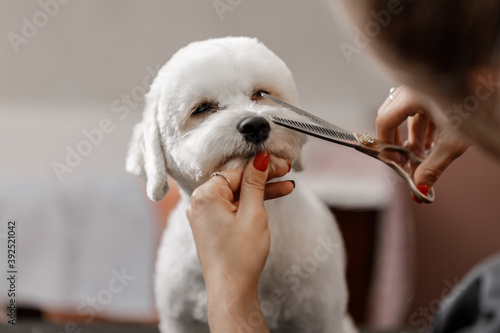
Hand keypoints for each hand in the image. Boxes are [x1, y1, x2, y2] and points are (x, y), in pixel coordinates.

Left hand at [186, 152, 292, 331]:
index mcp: (205, 196)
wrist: (231, 289)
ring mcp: (203, 214)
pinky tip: (269, 199)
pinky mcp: (210, 225)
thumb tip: (258, 158)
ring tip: (286, 187)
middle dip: (262, 177)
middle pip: (235, 181)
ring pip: (235, 194)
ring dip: (259, 190)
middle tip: (286, 171)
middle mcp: (198, 202)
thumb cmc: (241, 255)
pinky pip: (230, 206)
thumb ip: (255, 183)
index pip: (237, 171)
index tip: (281, 164)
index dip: (261, 167)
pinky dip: (248, 203)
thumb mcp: (253, 213)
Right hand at [376, 86, 469, 199]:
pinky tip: (433, 141)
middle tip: (405, 161)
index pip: (385, 121)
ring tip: (422, 155)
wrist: (497, 86)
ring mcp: (425, 84)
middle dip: (398, 142)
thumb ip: (433, 165)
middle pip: (392, 116)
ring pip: (409, 113)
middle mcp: (414, 85)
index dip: (385, 145)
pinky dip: (424, 126)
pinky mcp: (437, 86)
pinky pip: (421, 107)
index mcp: (413, 94)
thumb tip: (419, 186)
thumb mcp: (455, 140)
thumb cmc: (479, 105)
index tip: (394, 162)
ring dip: (413, 136)